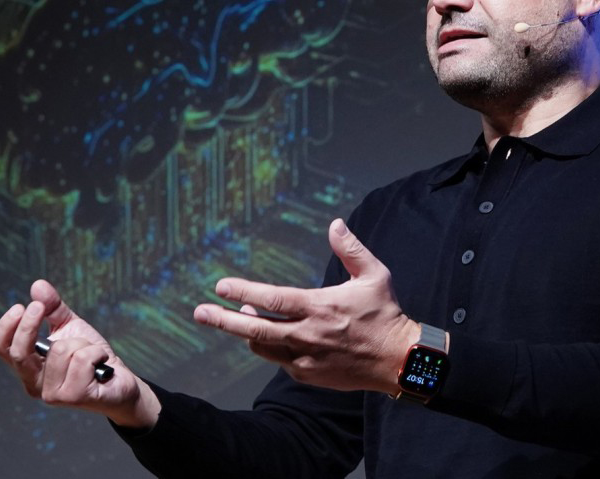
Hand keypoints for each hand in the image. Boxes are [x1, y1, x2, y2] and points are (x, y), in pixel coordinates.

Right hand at [0, 279, 160, 427]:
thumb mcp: (69, 326)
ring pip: (60, 351)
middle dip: (29, 325)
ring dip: (81, 343)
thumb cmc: (90, 356)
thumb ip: (51, 307)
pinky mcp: (73, 397)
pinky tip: (100, 364)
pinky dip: (96, 352)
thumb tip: (37, 285)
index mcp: (28, 366)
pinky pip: (82, 359)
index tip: (20, 306)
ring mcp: (52, 394)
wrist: (119, 381)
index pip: (1, 349)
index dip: (6, 327)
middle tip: (38, 306)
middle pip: (19, 353)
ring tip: (90, 353)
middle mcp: (34, 384)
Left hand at [193, 218, 419, 392]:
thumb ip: (351, 249)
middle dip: (224, 320)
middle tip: (199, 313)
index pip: (273, 299)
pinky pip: (280, 361)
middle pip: (255, 329)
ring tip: (237, 317)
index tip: (221, 286)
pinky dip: (271, 347)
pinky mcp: (309, 376)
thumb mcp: (375, 275)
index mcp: (320, 307)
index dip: (244, 292)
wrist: (400, 361)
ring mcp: (307, 359)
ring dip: (247, 332)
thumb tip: (335, 223)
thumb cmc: (387, 314)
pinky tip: (270, 335)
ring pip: (264, 347)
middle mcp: (308, 335)